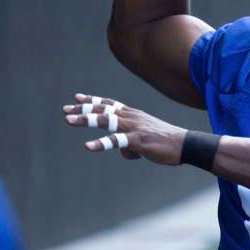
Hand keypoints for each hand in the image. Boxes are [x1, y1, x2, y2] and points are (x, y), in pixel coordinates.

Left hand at [62, 93, 186, 164]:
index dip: (93, 101)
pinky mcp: (137, 140)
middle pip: (103, 109)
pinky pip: (115, 141)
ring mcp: (133, 127)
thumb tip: (123, 151)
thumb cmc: (165, 142)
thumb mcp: (144, 140)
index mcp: (133, 114)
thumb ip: (130, 143)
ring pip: (105, 120)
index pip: (109, 104)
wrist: (184, 144)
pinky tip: (88, 146)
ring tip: (68, 120)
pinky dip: (101, 143)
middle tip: (65, 109)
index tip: (77, 98)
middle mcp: (131, 117)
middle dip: (83, 108)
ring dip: (85, 119)